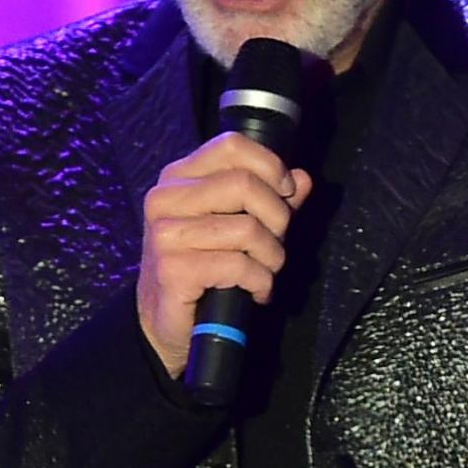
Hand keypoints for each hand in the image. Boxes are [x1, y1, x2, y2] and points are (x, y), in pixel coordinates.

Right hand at [137, 132, 313, 376]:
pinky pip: (239, 265)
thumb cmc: (202, 269)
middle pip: (244, 183)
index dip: (270, 165)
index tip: (286, 192)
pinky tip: (256, 291)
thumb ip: (269, 199)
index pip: (231, 145)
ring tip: (266, 272)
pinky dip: (260, 282)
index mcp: (178, 178)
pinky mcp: (173, 269)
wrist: (166, 322)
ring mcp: (165, 235)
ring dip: (272, 257)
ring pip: (247, 228)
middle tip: (276, 243)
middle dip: (277, 217)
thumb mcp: (237, 226)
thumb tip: (303, 178)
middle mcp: (165, 199)